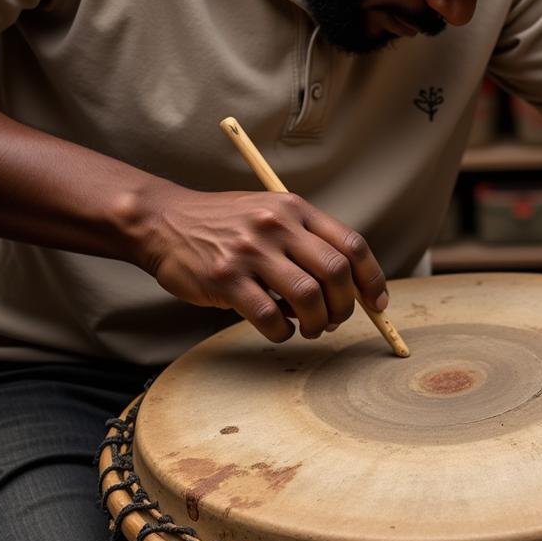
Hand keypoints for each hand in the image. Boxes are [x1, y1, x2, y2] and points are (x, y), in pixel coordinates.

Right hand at [131, 185, 387, 342]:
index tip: (378, 303)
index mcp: (294, 209)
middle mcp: (277, 226)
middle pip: (336, 272)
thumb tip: (351, 284)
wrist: (163, 222)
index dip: (372, 279)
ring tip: (308, 328)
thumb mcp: (269, 213)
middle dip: (345, 306)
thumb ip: (306, 238)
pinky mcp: (226, 279)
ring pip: (308, 297)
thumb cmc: (223, 224)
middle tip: (336, 320)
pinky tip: (278, 328)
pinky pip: (270, 317)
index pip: (352, 244)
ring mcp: (251, 252)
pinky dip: (282, 331)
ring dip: (316, 322)